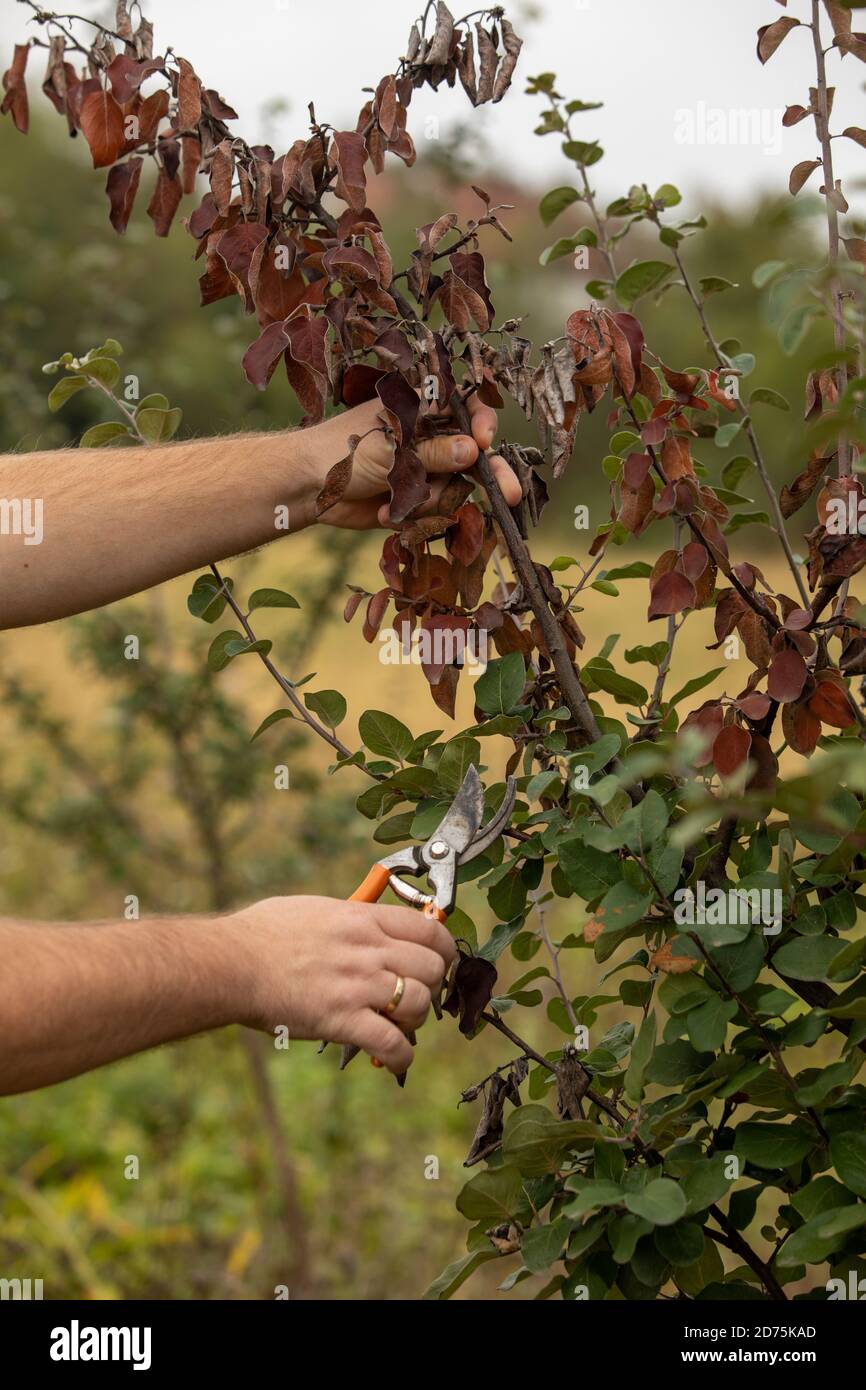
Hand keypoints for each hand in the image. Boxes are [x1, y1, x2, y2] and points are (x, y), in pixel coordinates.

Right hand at [230, 895, 456, 1074]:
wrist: (230, 962)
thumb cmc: (261, 933)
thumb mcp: (315, 909)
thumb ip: (349, 918)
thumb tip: (365, 925)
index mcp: (362, 919)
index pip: (429, 929)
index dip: (444, 949)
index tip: (440, 962)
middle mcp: (368, 949)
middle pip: (432, 968)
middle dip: (431, 986)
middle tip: (414, 997)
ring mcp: (358, 985)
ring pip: (420, 1004)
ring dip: (415, 1020)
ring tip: (398, 1026)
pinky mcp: (343, 1020)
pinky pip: (392, 1044)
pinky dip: (401, 1057)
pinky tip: (396, 1062)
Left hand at [308, 393, 521, 529]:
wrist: (308, 488)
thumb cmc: (343, 451)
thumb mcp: (390, 448)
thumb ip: (432, 452)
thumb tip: (475, 450)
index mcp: (421, 412)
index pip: (466, 410)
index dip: (482, 425)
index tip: (484, 442)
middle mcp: (428, 439)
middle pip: (473, 455)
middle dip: (490, 475)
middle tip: (511, 495)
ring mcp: (423, 471)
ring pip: (452, 490)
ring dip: (427, 501)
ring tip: (393, 500)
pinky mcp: (413, 500)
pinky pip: (431, 511)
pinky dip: (410, 514)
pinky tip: (383, 510)